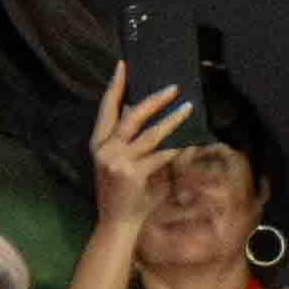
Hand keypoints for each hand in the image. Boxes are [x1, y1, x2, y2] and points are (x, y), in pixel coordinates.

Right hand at [80, 61, 199, 228]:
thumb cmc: (123, 192)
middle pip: (131, 115)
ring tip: (188, 108)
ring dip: (172, 120)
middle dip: (154, 99)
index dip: (115, 86)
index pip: (106, 108)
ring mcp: (118, 161)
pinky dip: (176, 146)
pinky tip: (189, 139)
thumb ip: (130, 139)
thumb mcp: (119, 161)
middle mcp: (106, 149)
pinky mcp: (133, 174)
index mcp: (99, 143)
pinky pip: (161, 155)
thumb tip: (146, 113)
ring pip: (150, 134)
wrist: (117, 223)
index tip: (123, 65)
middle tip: (173, 87)